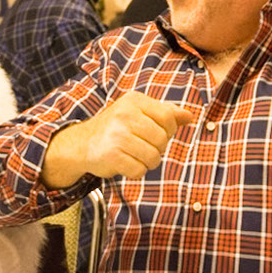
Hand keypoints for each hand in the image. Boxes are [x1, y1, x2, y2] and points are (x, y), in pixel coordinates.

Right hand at [43, 91, 194, 187]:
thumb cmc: (116, 128)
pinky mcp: (111, 155)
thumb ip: (165, 113)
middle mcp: (125, 115)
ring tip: (134, 155)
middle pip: (162, 139)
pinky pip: (139, 170)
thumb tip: (189, 116)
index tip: (156, 134)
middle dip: (157, 148)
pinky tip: (124, 162)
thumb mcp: (139, 113)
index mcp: (134, 101)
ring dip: (147, 162)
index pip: (168, 118)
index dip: (168, 131)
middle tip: (141, 146)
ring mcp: (117, 135)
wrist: (82, 143)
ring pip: (153, 157)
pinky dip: (135, 171)